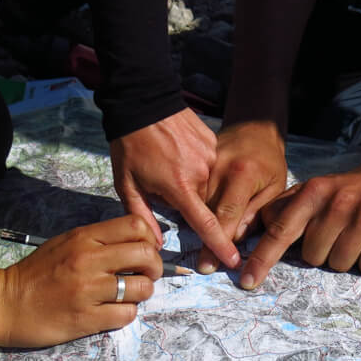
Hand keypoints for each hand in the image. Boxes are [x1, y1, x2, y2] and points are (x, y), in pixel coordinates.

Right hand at [0, 215, 162, 346]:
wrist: (4, 303)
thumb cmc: (37, 273)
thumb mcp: (66, 243)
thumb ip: (100, 240)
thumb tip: (138, 243)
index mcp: (84, 238)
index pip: (136, 226)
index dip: (150, 239)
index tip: (145, 251)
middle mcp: (88, 260)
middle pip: (147, 255)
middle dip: (155, 267)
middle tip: (146, 275)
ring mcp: (88, 290)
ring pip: (142, 288)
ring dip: (142, 293)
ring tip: (129, 295)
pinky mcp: (86, 318)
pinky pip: (127, 314)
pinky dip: (126, 313)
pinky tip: (114, 311)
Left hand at [110, 108, 239, 268]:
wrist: (143, 100)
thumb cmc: (129, 144)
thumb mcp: (126, 184)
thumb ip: (142, 216)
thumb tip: (156, 243)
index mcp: (180, 186)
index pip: (205, 223)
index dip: (219, 245)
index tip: (233, 260)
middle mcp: (201, 173)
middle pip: (202, 202)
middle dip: (186, 201)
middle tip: (162, 182)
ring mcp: (210, 156)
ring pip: (206, 184)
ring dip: (191, 183)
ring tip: (169, 163)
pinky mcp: (213, 143)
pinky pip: (208, 165)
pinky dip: (195, 165)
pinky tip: (178, 152)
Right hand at [197, 121, 287, 272]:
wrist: (254, 128)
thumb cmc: (269, 162)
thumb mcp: (274, 186)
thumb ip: (257, 212)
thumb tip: (236, 237)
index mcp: (241, 174)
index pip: (227, 214)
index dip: (221, 242)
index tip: (217, 263)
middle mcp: (218, 169)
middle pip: (207, 212)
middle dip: (205, 242)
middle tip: (204, 267)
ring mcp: (203, 165)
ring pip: (196, 203)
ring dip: (197, 227)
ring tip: (199, 254)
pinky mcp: (197, 166)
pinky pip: (192, 191)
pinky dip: (192, 210)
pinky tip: (194, 228)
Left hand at [239, 162, 360, 288]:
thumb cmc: (344, 192)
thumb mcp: (311, 191)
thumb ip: (280, 210)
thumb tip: (247, 232)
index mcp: (312, 192)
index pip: (280, 231)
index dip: (262, 259)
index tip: (247, 282)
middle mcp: (337, 201)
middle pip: (313, 257)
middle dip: (323, 252)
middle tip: (338, 233)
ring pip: (340, 264)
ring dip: (346, 257)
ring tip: (357, 235)